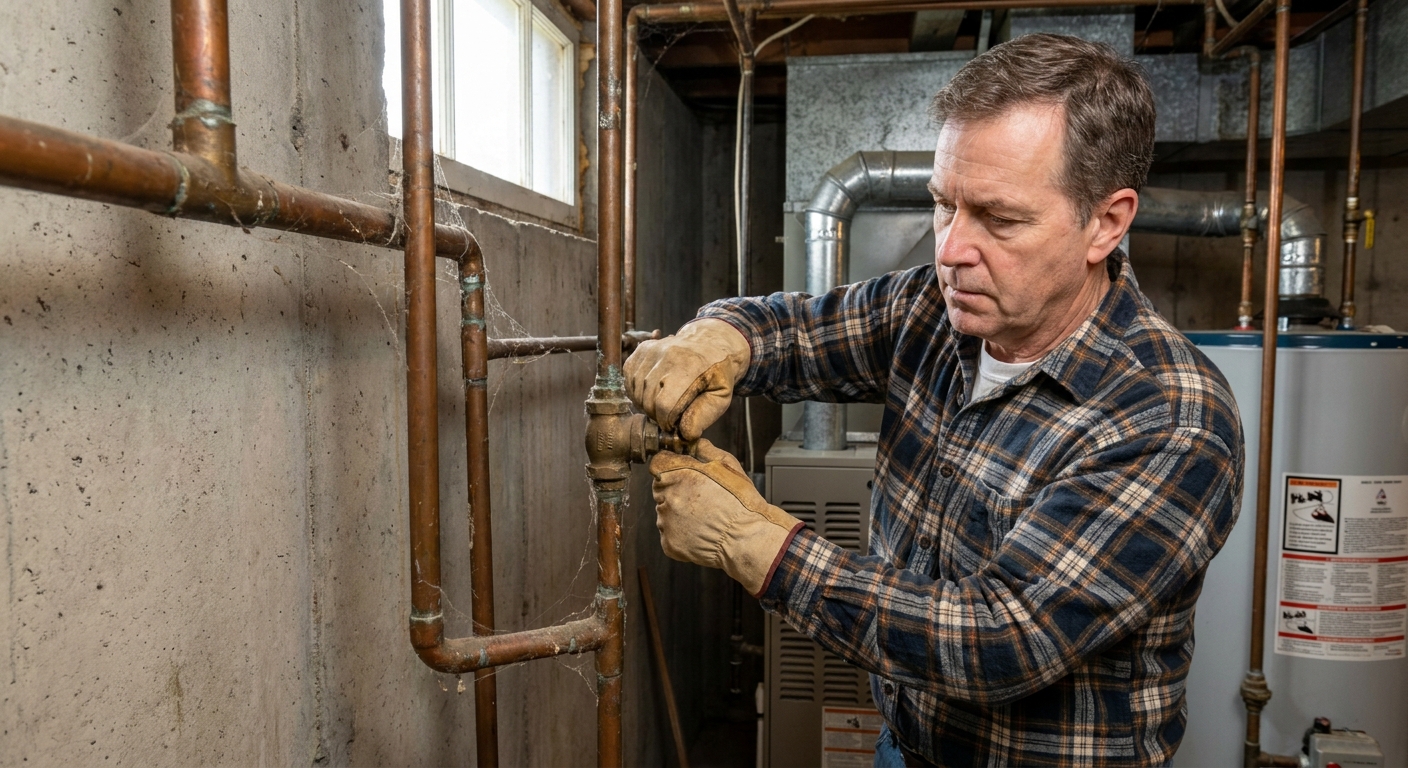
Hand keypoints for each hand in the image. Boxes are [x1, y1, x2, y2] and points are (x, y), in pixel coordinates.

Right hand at [625, 319, 750, 440]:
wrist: (710, 343)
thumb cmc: (716, 373)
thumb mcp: (721, 396)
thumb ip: (704, 416)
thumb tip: (685, 434)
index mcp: (691, 366)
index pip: (665, 405)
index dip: (667, 422)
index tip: (674, 425)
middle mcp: (668, 354)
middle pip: (648, 400)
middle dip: (657, 415)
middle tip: (670, 415)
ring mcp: (652, 350)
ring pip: (636, 391)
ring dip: (646, 404)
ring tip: (663, 403)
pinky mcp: (642, 349)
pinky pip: (630, 379)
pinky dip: (637, 391)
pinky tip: (652, 391)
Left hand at [650, 439, 800, 594]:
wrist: (747, 538)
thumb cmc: (741, 502)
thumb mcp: (727, 464)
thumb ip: (703, 450)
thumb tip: (690, 443)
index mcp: (679, 475)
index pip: (658, 464)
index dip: (672, 468)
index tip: (684, 475)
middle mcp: (668, 498)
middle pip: (660, 489)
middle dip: (675, 491)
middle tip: (700, 499)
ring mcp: (666, 523)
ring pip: (664, 512)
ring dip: (677, 513)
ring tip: (703, 517)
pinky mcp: (669, 543)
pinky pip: (669, 533)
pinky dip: (680, 533)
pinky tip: (699, 531)